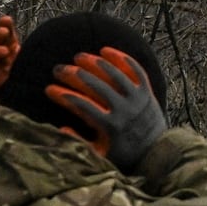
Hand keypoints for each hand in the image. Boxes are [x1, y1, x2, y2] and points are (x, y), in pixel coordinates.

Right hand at [46, 48, 168, 170]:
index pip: (82, 105)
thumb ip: (80, 142)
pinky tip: (106, 50)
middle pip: (96, 86)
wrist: (157, 153)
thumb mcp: (100, 155)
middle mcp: (124, 110)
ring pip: (115, 75)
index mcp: (110, 126)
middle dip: (74, 75)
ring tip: (79, 57)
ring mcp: (137, 99)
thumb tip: (61, 128)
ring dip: (96, 63)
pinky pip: (136, 71)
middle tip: (59, 69)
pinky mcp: (147, 92)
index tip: (49, 88)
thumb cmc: (124, 155)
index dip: (63, 95)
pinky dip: (122, 59)